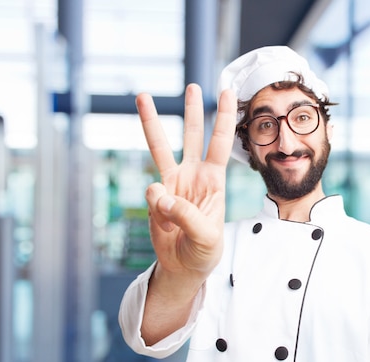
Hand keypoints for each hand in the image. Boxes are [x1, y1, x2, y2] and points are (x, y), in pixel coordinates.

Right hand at [137, 83, 236, 280]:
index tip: (227, 91)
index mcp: (214, 180)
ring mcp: (172, 184)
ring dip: (152, 123)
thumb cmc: (204, 251)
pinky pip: (151, 192)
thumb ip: (186, 216)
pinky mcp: (155, 197)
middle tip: (193, 86)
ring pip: (160, 148)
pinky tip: (165, 222)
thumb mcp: (207, 237)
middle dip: (193, 110)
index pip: (220, 143)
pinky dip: (155, 205)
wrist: (184, 267)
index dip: (224, 117)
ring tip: (143, 97)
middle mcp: (193, 176)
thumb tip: (159, 194)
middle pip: (192, 136)